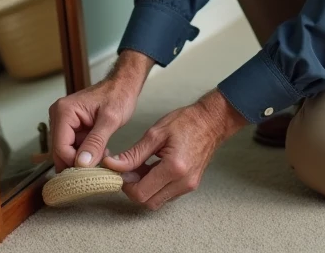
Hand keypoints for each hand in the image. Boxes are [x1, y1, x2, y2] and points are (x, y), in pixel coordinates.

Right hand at [47, 50, 153, 170]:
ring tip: (101, 158)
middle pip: (60, 151)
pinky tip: (99, 152)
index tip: (91, 172)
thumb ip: (96, 142)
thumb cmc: (118, 95)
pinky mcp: (71, 127)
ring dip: (83, 159)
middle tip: (97, 170)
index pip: (60, 147)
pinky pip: (73, 146)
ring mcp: (64, 122)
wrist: (123, 85)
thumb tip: (82, 163)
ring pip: (67, 151)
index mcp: (64, 111)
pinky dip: (85, 153)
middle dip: (78, 162)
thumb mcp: (110, 120)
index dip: (74, 163)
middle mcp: (59, 116)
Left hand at [102, 89, 246, 209]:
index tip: (121, 169)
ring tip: (143, 167)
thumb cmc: (185, 122)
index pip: (141, 193)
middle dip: (134, 189)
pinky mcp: (190, 185)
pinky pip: (166, 195)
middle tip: (130, 169)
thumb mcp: (155, 134)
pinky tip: (153, 169)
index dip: (126, 184)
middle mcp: (183, 182)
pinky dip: (155, 187)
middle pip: (148, 202)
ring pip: (157, 201)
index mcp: (174, 168)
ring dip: (145, 189)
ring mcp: (188, 186)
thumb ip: (133, 154)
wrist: (211, 122)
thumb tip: (113, 165)